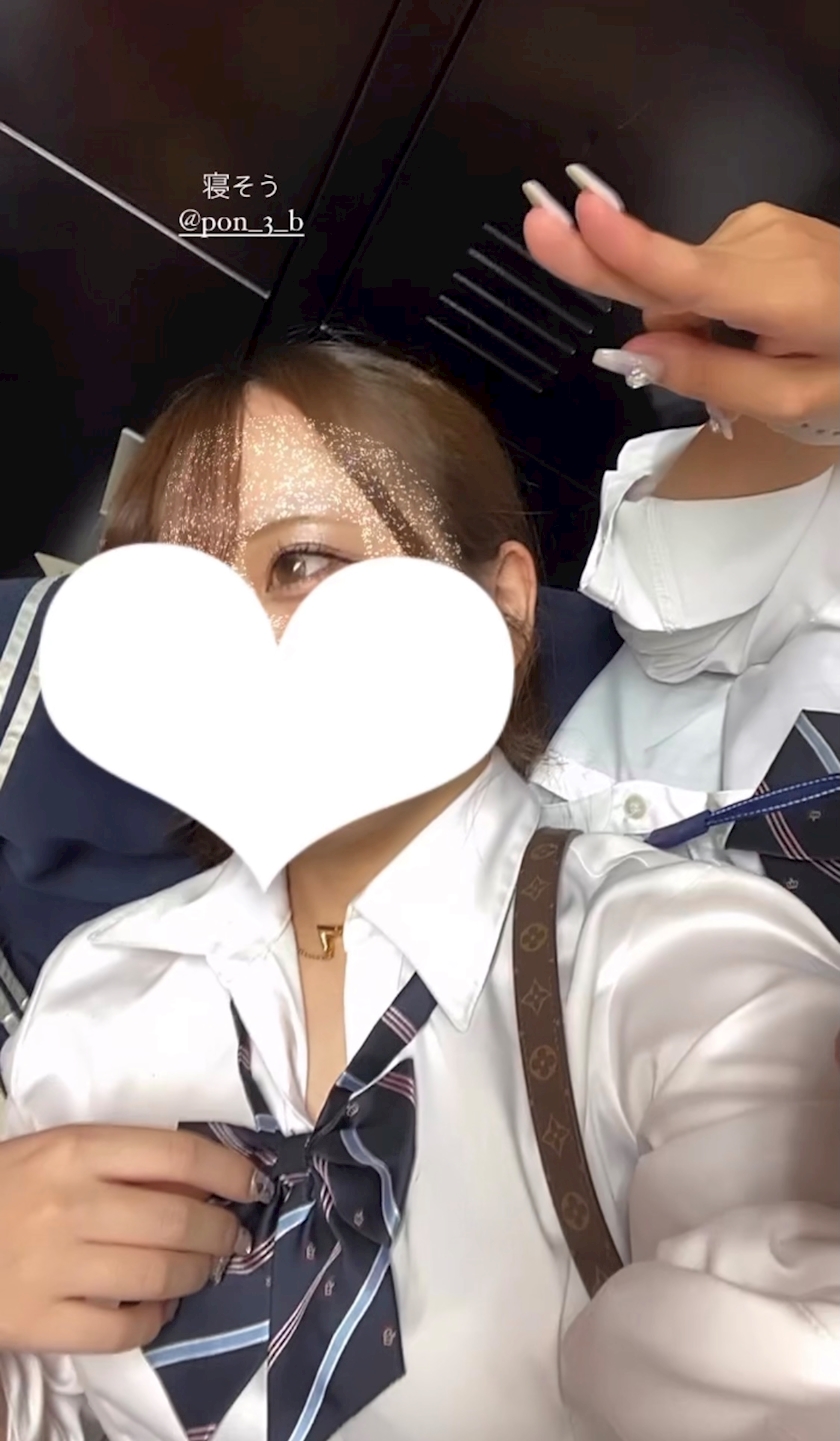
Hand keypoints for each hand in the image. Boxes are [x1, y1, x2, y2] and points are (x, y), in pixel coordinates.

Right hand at [0, 1125, 270, 1353]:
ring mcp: (54, 1268)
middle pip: (178, 1219)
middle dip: (222, 1230)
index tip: (255, 1183)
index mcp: (75, 1149)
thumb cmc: (4, 1188)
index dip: (229, 1169)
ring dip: (198, 1274)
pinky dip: (154, 1320)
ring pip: (159, 1275)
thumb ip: (123, 1161)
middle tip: (234, 1236)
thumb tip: (204, 1180)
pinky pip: (121, 1329)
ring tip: (206, 1269)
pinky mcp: (39, 1323)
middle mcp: (69, 1205)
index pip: (177, 1154)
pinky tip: (159, 1309)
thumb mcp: (57, 1152)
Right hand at [523, 184, 839, 427]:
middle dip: (624, 290)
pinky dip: (709, 302)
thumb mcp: (792, 396)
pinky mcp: (754, 221)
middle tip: (544, 236)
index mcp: (776, 292)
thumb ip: (713, 379)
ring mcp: (755, 224)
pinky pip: (701, 269)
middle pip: (661, 278)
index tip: (579, 217)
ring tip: (747, 349)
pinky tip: (749, 320)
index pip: (686, 274)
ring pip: (679, 285)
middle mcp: (755, 242)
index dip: (628, 250)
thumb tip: (634, 353)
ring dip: (692, 322)